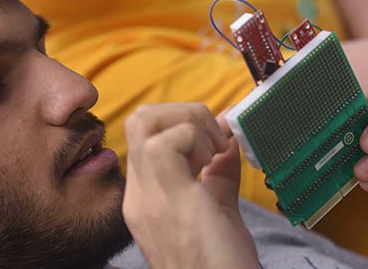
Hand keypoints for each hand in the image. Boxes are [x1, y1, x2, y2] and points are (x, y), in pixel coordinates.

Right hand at [122, 103, 258, 268]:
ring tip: (213, 151)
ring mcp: (151, 197)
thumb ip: (218, 176)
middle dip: (182, 113)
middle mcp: (140, 196)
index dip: (182, 125)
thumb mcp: (218, 213)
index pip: (145, 137)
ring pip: (146, 120)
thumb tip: (228, 142)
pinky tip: (214, 160)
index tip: (217, 142)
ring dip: (188, 122)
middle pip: (139, 120)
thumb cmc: (223, 267)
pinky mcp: (172, 199)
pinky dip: (195, 136)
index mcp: (147, 199)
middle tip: (214, 141)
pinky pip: (167, 141)